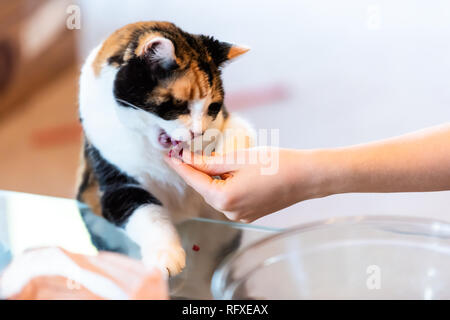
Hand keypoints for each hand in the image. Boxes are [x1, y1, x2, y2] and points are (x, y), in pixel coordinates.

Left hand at [165, 147, 327, 221]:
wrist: (305, 177)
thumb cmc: (275, 163)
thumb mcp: (238, 158)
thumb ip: (208, 162)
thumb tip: (186, 158)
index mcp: (224, 197)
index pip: (193, 179)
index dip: (179, 165)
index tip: (167, 154)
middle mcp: (229, 211)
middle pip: (204, 188)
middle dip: (196, 170)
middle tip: (187, 152)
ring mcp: (240, 215)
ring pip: (217, 193)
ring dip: (212, 178)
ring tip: (213, 160)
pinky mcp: (249, 214)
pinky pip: (229, 199)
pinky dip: (225, 185)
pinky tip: (231, 173)